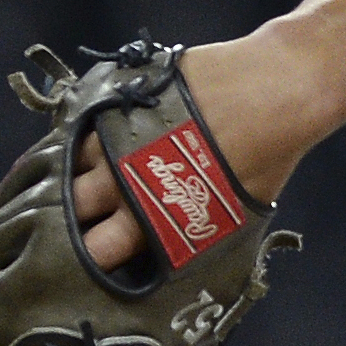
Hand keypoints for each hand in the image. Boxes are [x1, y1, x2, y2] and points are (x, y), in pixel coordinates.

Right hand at [72, 37, 316, 271]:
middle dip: (71, 218)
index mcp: (148, 217)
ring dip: (77, 172)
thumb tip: (180, 249)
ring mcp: (113, 134)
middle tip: (82, 219)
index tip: (95, 259)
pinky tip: (101, 137)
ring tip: (90, 175)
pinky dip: (90, 133)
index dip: (90, 259)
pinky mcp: (118, 96)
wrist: (275, 86)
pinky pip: (87, 121)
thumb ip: (195, 234)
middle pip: (70, 210)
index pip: (95, 253)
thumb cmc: (267, 157)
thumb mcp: (237, 215)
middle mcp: (119, 178)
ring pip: (72, 162)